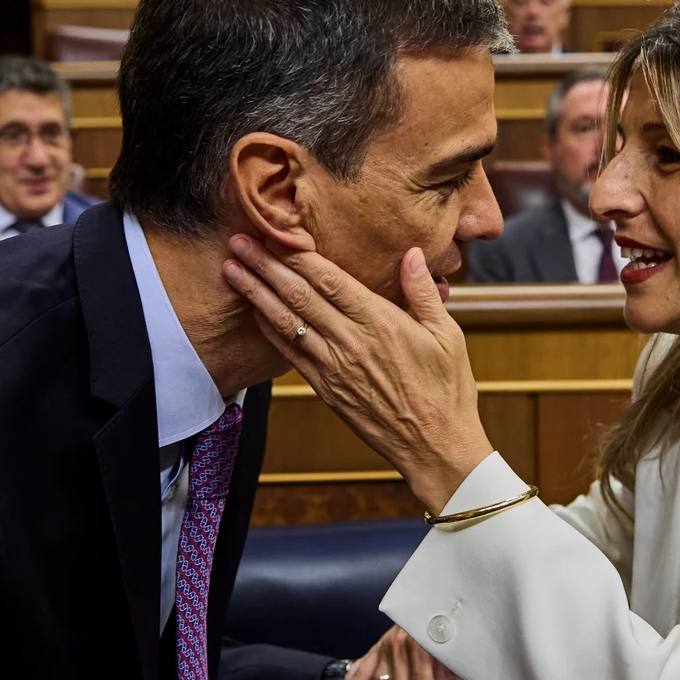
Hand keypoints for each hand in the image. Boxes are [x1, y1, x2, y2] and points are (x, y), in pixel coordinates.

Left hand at [222, 236, 492, 513]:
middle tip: (238, 241)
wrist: (435, 446)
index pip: (330, 280)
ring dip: (256, 294)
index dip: (298, 254)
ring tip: (232, 271)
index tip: (274, 232)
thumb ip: (423, 292)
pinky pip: (291, 355)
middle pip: (299, 296)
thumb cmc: (447, 390)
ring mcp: (335, 368)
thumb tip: (411, 254)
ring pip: (287, 322)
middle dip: (265, 266)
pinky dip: (271, 331)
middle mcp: (352, 343)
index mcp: (382, 323)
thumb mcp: (448, 335)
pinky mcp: (327, 390)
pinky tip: (255, 312)